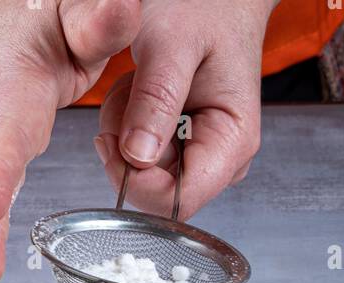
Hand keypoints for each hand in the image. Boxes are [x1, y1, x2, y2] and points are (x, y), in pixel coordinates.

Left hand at [95, 0, 274, 221]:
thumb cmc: (206, 6)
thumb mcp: (172, 43)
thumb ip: (155, 100)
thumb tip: (138, 158)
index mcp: (231, 142)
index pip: (178, 202)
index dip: (138, 183)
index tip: (112, 142)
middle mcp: (220, 157)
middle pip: (157, 191)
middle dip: (129, 148)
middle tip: (129, 93)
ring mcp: (202, 154)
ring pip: (144, 172)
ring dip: (126, 130)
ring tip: (138, 83)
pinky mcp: (182, 145)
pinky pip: (141, 153)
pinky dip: (128, 123)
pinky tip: (140, 90)